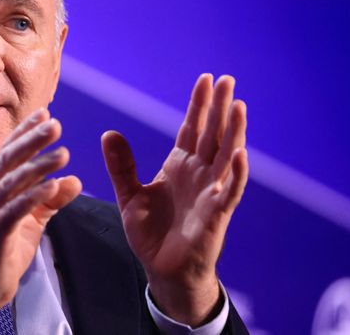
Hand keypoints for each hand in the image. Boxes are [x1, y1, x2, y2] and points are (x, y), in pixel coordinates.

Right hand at [0, 108, 81, 333]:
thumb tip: (75, 180)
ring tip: (62, 153)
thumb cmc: (2, 252)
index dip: (25, 131)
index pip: (10, 152)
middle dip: (32, 139)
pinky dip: (33, 196)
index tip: (45, 111)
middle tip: (55, 122)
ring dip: (38, 165)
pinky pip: (14, 211)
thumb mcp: (32, 222)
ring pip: (12, 182)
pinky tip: (52, 186)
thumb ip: (51, 201)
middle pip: (10, 160)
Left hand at [102, 74, 248, 325]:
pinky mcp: (215, 214)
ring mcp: (210, 192)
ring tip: (238, 105)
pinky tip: (240, 154)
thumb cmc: (151, 233)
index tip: (205, 79)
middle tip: (227, 79)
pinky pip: (229, 191)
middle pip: (212, 134)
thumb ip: (121, 165)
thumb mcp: (130, 195)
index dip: (199, 105)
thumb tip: (109, 133)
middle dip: (219, 107)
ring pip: (226, 156)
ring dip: (233, 132)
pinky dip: (236, 173)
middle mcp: (199, 174)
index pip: (192, 128)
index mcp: (179, 166)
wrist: (163, 270)